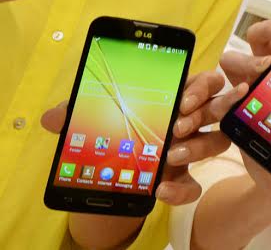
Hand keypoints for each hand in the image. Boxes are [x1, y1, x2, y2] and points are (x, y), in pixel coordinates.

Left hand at [41, 70, 247, 205]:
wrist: (109, 175)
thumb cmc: (110, 133)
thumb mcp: (93, 119)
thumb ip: (77, 114)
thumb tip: (52, 118)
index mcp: (176, 94)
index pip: (205, 81)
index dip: (203, 87)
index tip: (184, 100)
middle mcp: (189, 120)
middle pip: (218, 107)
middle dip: (204, 114)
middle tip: (178, 126)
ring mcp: (190, 148)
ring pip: (217, 141)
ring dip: (199, 146)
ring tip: (171, 156)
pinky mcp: (183, 179)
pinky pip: (195, 184)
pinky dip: (182, 189)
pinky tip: (161, 190)